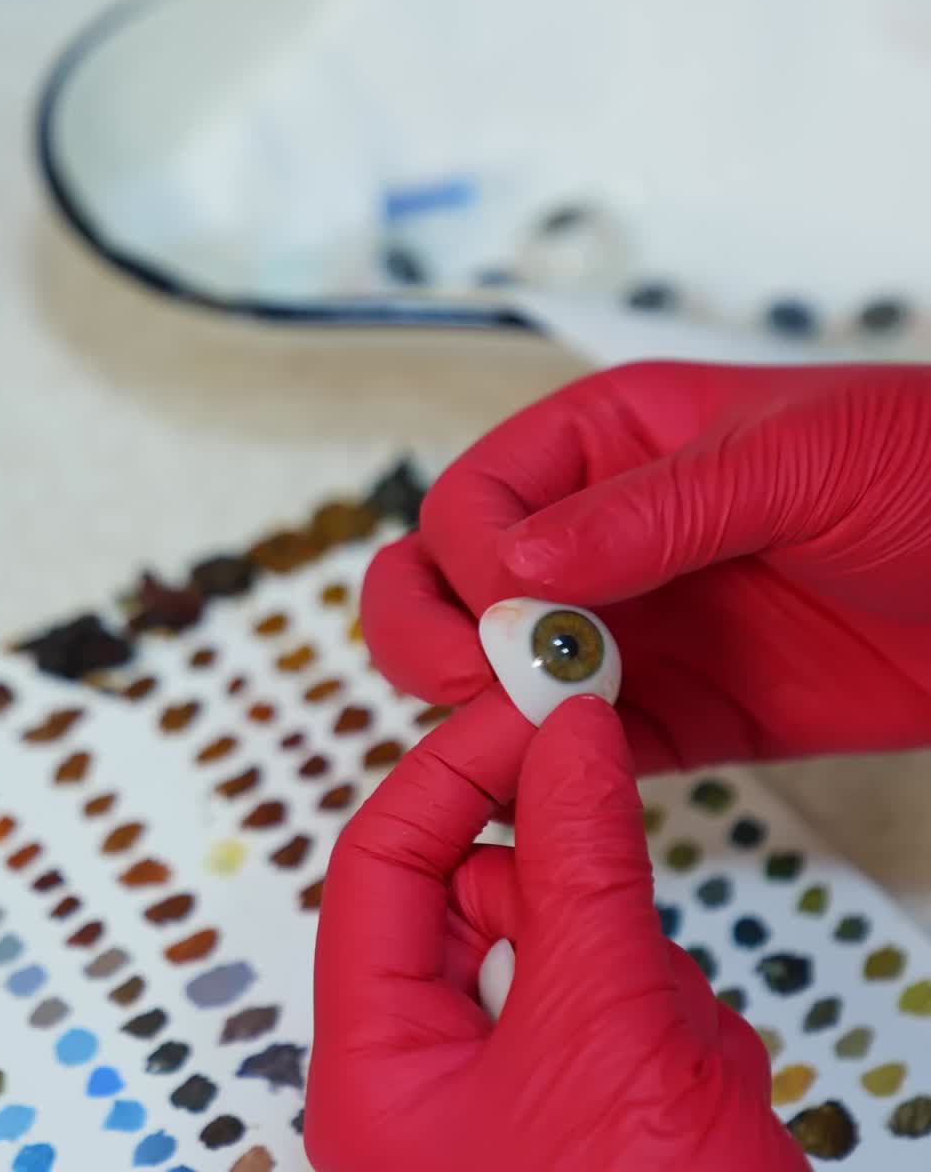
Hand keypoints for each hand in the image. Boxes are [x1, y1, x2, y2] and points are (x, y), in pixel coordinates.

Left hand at [306, 692, 807, 1171]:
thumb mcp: (605, 1030)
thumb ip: (579, 864)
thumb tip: (567, 733)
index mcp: (377, 1061)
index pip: (382, 863)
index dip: (453, 772)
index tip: (529, 709)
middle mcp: (426, 1076)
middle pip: (471, 899)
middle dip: (560, 883)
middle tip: (614, 842)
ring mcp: (511, 1097)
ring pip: (559, 946)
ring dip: (635, 966)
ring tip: (679, 1049)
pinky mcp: (588, 1110)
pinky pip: (618, 1003)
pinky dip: (674, 1018)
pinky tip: (707, 1091)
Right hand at [363, 362, 930, 770]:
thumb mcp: (797, 458)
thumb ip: (652, 509)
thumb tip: (516, 567)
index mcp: (609, 444)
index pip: (476, 498)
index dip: (470, 556)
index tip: (511, 607)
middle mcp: (596, 536)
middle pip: (445, 580)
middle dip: (428, 632)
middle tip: (473, 679)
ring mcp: (629, 629)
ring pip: (489, 670)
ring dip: (481, 706)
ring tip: (532, 731)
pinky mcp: (671, 715)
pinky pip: (574, 746)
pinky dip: (546, 770)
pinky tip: (563, 781)